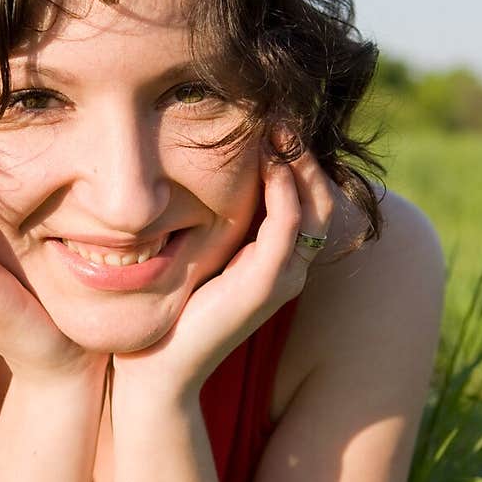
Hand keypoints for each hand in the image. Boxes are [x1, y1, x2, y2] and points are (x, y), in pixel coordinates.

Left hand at [111, 145, 335, 400]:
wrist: (161, 367)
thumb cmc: (175, 313)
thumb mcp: (203, 258)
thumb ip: (221, 226)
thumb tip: (208, 180)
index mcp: (278, 264)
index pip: (306, 202)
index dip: (297, 161)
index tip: (276, 123)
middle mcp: (291, 270)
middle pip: (320, 200)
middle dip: (304, 154)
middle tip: (284, 114)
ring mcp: (284, 278)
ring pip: (312, 208)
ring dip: (297, 162)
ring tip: (279, 126)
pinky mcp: (266, 283)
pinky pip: (286, 224)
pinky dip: (282, 189)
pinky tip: (269, 161)